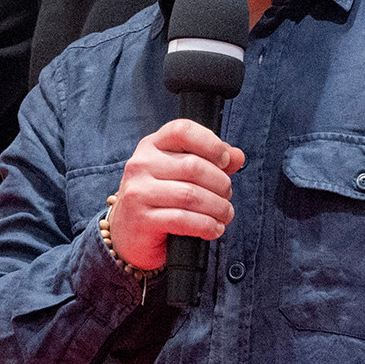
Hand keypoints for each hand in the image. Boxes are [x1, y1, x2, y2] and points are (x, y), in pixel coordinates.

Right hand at [108, 119, 245, 270]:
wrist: (127, 233)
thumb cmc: (159, 198)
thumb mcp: (180, 173)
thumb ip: (210, 161)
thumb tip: (238, 156)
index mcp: (152, 145)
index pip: (182, 130)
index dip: (210, 143)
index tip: (225, 161)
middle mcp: (141, 164)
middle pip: (193, 166)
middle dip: (220, 183)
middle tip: (227, 195)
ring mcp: (138, 192)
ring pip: (191, 195)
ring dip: (217, 207)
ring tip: (225, 214)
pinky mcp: (141, 220)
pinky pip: (183, 220)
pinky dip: (206, 225)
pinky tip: (214, 229)